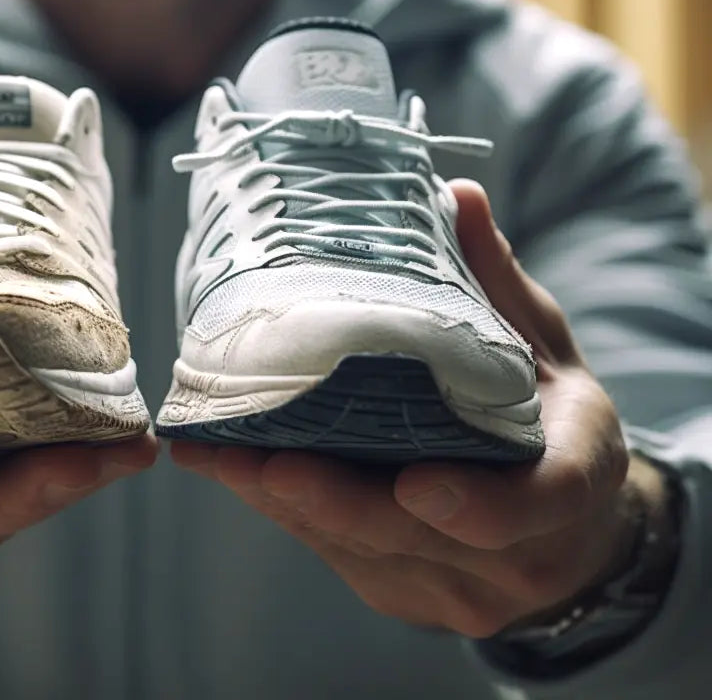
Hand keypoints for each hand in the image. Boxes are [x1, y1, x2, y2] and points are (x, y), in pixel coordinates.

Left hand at [172, 179, 651, 637]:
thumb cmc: (552, 423)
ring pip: (363, 551)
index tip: (417, 483)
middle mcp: (521, 555)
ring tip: (217, 455)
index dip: (478, 503)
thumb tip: (457, 197)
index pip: (538, 505)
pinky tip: (230, 469)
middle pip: (421, 538)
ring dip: (287, 504)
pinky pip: (336, 557)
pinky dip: (285, 511)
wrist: (568, 529)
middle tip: (268, 463)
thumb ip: (498, 286)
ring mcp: (460, 588)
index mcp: (573, 481)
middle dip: (338, 503)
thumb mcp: (545, 350)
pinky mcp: (405, 593)